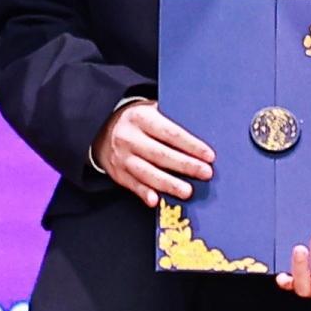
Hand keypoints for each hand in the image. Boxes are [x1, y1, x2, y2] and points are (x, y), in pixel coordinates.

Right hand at [95, 98, 215, 203]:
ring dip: (169, 184)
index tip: (209, 155)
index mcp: (141, 118)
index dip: (191, 145)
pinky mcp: (118, 173)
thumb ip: (170, 119)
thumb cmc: (137, 120)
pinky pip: (133, 185)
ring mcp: (122, 157)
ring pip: (148, 173)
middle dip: (186, 165)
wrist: (101, 129)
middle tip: (206, 173)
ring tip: (187, 191)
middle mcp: (130, 137)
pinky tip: (156, 200)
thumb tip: (201, 129)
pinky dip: (144, 193)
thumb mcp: (150, 110)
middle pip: (161, 154)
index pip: (170, 133)